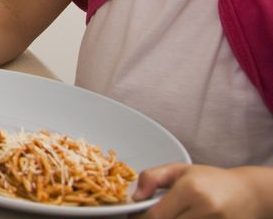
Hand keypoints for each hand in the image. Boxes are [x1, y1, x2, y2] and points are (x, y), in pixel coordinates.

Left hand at [134, 164, 272, 218]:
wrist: (248, 193)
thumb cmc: (210, 180)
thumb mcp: (179, 170)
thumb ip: (152, 178)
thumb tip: (135, 197)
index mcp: (190, 190)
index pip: (155, 216)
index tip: (136, 215)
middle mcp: (205, 209)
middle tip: (153, 216)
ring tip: (174, 215)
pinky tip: (184, 218)